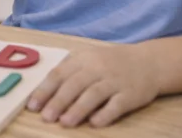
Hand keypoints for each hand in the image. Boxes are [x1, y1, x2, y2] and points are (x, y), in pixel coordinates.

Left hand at [26, 45, 160, 127]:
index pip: (60, 73)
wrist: (149, 62)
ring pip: (94, 94)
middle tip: (46, 117)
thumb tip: (45, 94)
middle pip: (75, 84)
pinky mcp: (131, 94)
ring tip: (65, 122)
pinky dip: (105, 114)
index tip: (33, 105)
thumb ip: (69, 72)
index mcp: (83, 59)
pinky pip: (117, 104)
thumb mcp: (89, 59)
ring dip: (78, 109)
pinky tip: (94, 123)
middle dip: (58, 101)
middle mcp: (98, 68)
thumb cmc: (111, 63)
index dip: (45, 90)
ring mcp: (115, 81)